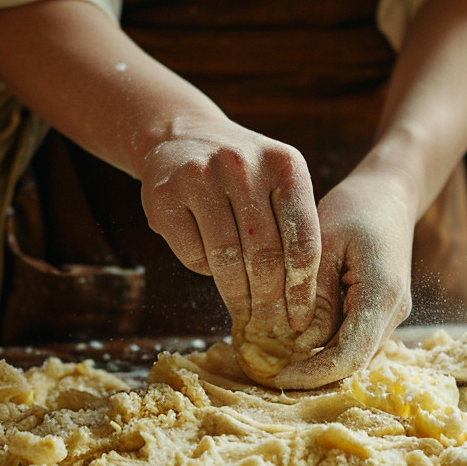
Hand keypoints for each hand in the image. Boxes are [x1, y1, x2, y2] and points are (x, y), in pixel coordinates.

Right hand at [135, 117, 320, 336]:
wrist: (180, 138)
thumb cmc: (241, 175)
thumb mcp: (277, 183)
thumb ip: (292, 229)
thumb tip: (300, 304)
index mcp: (285, 164)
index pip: (302, 240)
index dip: (302, 289)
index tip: (301, 320)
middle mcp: (242, 165)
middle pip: (264, 256)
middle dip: (269, 302)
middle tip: (271, 327)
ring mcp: (199, 177)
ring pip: (226, 260)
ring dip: (238, 297)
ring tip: (245, 315)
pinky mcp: (164, 196)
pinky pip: (193, 255)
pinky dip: (204, 271)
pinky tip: (211, 269)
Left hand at [268, 173, 413, 388]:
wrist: (390, 195)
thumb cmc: (356, 208)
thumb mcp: (325, 241)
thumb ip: (315, 291)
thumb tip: (300, 341)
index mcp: (380, 294)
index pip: (348, 355)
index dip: (312, 373)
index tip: (276, 376)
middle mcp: (391, 313)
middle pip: (351, 364)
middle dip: (310, 374)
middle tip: (266, 374)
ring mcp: (388, 316)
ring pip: (351, 357)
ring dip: (316, 364)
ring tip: (274, 361)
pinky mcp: (378, 314)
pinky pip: (351, 342)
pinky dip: (323, 348)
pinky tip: (292, 343)